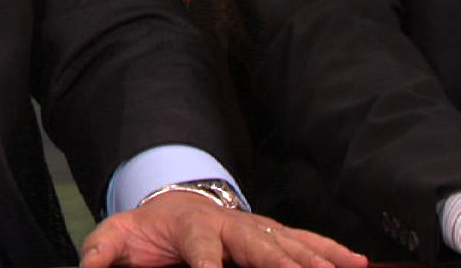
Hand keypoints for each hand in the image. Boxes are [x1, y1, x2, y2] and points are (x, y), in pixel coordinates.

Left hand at [79, 190, 367, 267]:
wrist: (171, 198)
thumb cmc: (144, 229)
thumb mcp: (115, 237)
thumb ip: (102, 255)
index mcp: (192, 227)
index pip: (204, 250)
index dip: (211, 267)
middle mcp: (231, 225)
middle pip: (262, 245)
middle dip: (287, 263)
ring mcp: (255, 229)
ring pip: (291, 244)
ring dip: (318, 259)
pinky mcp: (271, 234)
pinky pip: (305, 241)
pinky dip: (331, 251)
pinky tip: (357, 262)